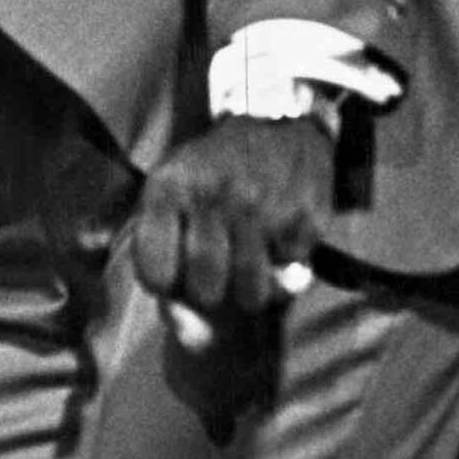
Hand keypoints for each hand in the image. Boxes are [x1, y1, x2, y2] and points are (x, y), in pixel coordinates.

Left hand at [133, 115, 333, 437]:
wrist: (277, 118)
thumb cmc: (212, 170)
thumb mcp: (173, 199)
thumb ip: (165, 268)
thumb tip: (192, 340)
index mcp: (169, 187)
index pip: (154, 274)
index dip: (164, 282)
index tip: (172, 266)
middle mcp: (213, 196)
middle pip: (204, 291)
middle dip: (209, 291)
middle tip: (217, 265)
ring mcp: (263, 207)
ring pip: (251, 295)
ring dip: (250, 289)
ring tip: (248, 258)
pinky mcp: (304, 217)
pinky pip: (291, 275)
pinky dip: (285, 267)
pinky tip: (278, 234)